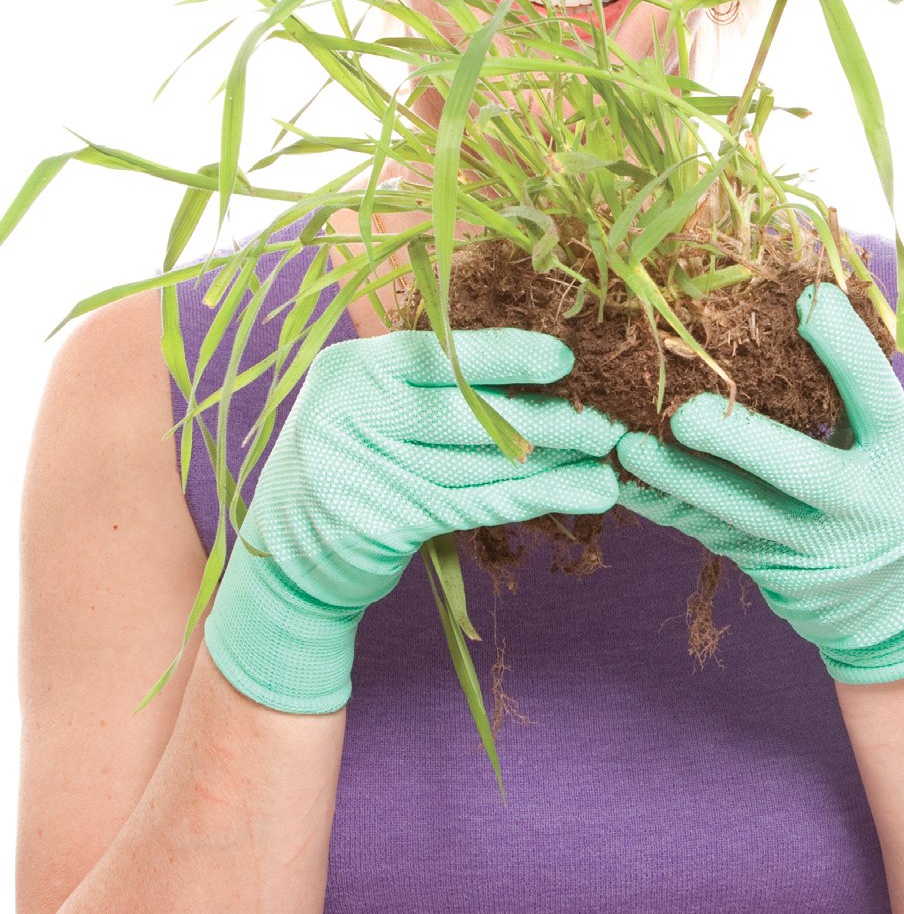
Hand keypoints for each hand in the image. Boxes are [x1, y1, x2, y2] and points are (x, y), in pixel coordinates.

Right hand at [205, 328, 621, 712]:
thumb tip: (527, 368)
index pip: (440, 353)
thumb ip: (425, 383)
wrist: (284, 560)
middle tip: (608, 420)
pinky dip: (537, 496)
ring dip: (554, 461)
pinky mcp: (385, 519)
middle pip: (468, 410)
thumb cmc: (348, 464)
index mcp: (351, 367)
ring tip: (608, 458)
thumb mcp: (366, 406)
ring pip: (480, 460)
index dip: (505, 355)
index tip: (563, 359)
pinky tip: (584, 493)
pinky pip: (478, 502)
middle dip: (545, 416)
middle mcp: (352, 410)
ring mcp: (364, 467)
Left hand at [615, 282, 903, 682]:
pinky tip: (622, 479)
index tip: (807, 298)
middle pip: (798, 469)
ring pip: (736, 511)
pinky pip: (707, 532)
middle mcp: (862, 504)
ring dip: (678, 479)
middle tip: (685, 414)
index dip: (844, 347)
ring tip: (629, 447)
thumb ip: (852, 384)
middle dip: (737, 441)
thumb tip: (792, 297)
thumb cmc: (889, 483)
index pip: (877, 393)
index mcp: (902, 452)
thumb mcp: (894, 435)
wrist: (900, 600)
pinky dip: (663, 504)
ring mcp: (812, 547)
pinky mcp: (768, 568)